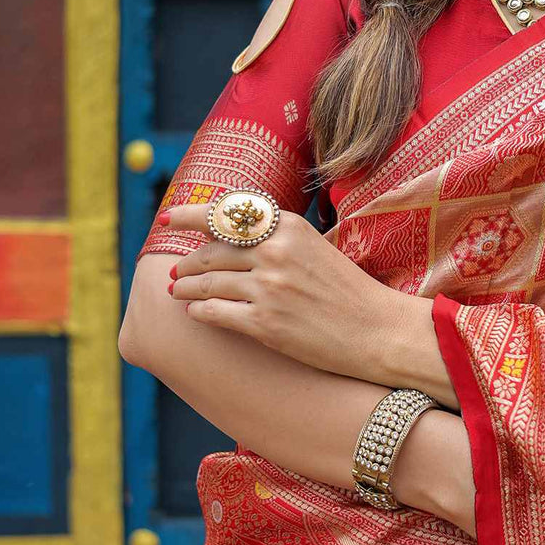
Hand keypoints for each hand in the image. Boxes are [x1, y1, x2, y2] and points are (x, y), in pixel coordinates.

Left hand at [163, 202, 398, 378]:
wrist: (377, 330)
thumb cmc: (348, 290)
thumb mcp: (314, 247)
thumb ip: (275, 237)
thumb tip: (228, 234)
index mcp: (287, 226)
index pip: (225, 213)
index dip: (190, 214)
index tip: (167, 220)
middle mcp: (274, 252)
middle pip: (209, 251)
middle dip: (185, 262)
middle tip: (175, 270)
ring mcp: (268, 288)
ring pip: (205, 282)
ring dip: (184, 287)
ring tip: (176, 290)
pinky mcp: (264, 323)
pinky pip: (213, 312)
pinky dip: (198, 310)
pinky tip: (196, 311)